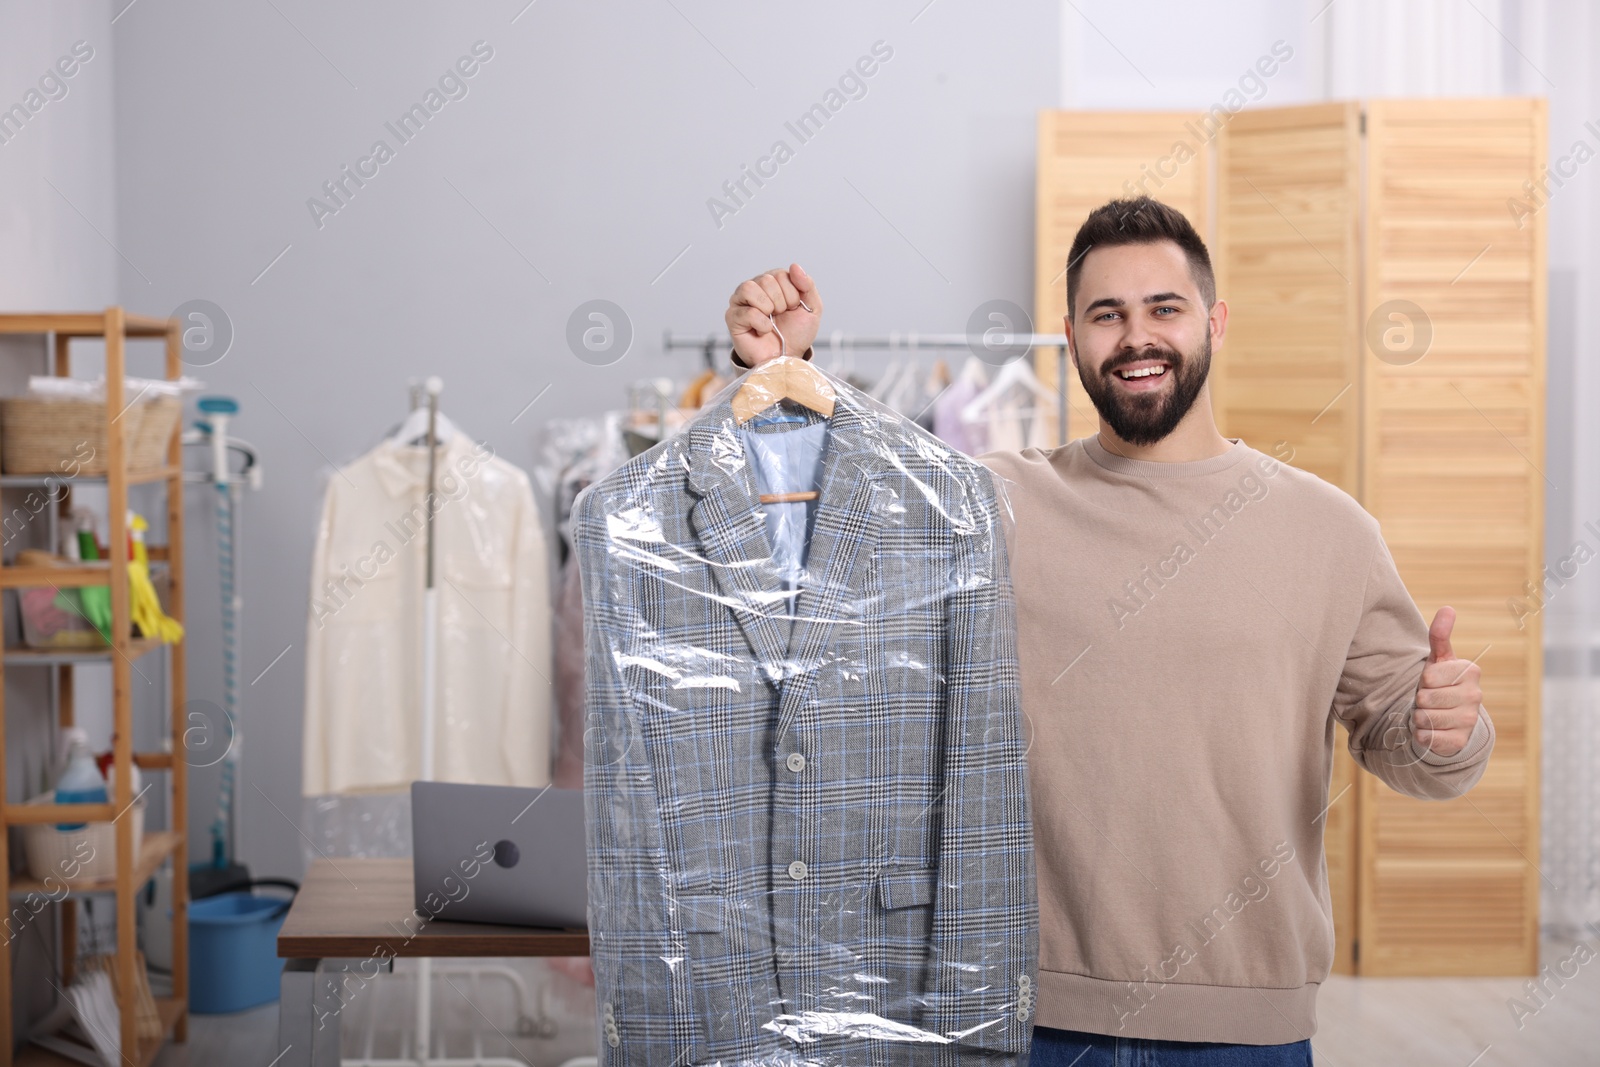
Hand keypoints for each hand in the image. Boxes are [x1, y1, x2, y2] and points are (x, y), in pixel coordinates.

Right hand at [725, 263, 820, 367]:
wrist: (787, 358)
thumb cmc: (795, 333)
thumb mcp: (812, 308)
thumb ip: (807, 285)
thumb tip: (794, 266)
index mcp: (773, 282)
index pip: (781, 274)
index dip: (792, 294)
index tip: (793, 308)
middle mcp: (755, 288)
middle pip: (766, 280)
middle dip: (781, 302)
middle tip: (781, 316)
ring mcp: (741, 302)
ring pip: (750, 288)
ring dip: (768, 308)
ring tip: (771, 320)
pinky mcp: (733, 318)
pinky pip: (747, 312)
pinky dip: (762, 324)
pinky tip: (763, 331)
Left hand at [1412, 606, 1481, 757]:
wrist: (1448, 718)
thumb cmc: (1440, 683)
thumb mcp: (1439, 659)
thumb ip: (1439, 635)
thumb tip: (1448, 608)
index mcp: (1471, 672)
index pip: (1428, 677)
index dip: (1423, 680)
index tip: (1433, 682)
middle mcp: (1475, 696)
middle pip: (1425, 698)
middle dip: (1420, 699)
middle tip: (1430, 699)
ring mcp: (1469, 720)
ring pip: (1424, 717)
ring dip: (1419, 717)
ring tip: (1431, 713)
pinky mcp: (1460, 742)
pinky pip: (1426, 737)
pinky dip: (1422, 734)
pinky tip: (1433, 730)